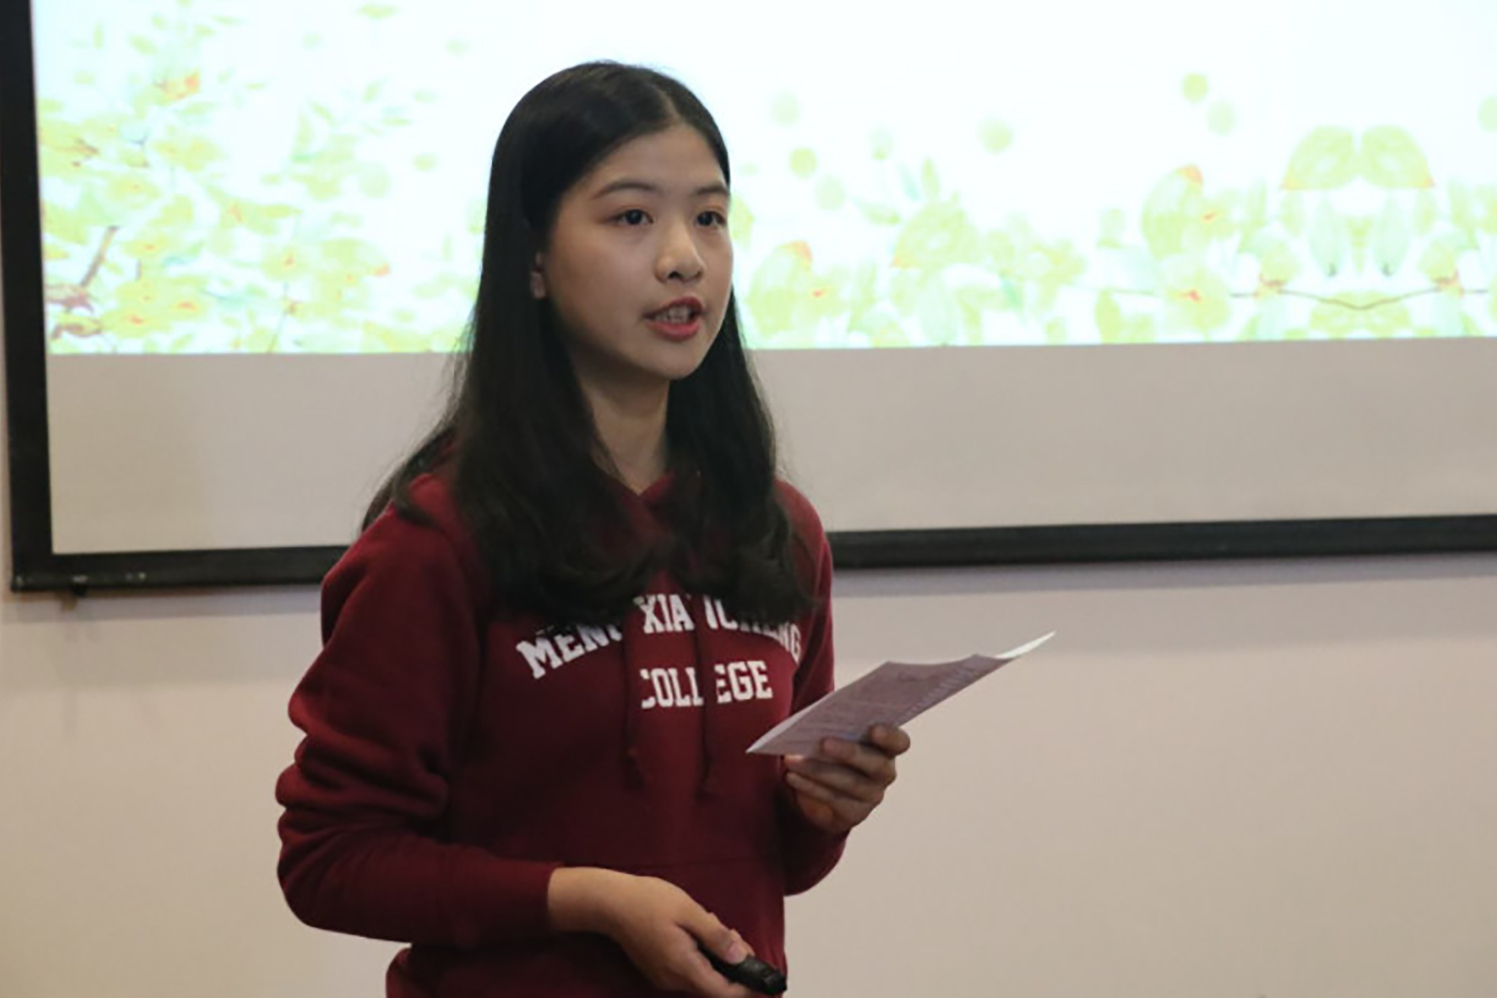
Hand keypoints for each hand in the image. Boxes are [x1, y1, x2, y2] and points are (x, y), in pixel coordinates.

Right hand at [548, 868, 756, 996]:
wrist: (609, 902)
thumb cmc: (647, 901)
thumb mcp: (689, 911)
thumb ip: (717, 936)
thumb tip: (740, 957)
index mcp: (683, 967)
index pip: (723, 992)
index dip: (747, 989)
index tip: (764, 982)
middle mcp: (672, 979)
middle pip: (714, 987)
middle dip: (733, 968)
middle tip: (737, 938)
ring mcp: (663, 976)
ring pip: (702, 978)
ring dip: (716, 960)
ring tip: (714, 928)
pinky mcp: (658, 969)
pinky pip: (689, 970)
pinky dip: (702, 957)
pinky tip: (698, 932)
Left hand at [784, 724, 910, 833]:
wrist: (824, 793)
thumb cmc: (832, 752)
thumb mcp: (836, 736)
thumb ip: (834, 727)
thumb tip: (814, 722)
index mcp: (887, 747)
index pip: (900, 742)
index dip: (890, 736)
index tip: (873, 728)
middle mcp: (885, 772)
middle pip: (875, 764)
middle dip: (849, 752)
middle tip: (823, 742)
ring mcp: (872, 795)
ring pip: (850, 783)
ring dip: (818, 770)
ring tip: (792, 760)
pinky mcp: (854, 814)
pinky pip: (833, 799)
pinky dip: (809, 786)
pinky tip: (792, 776)